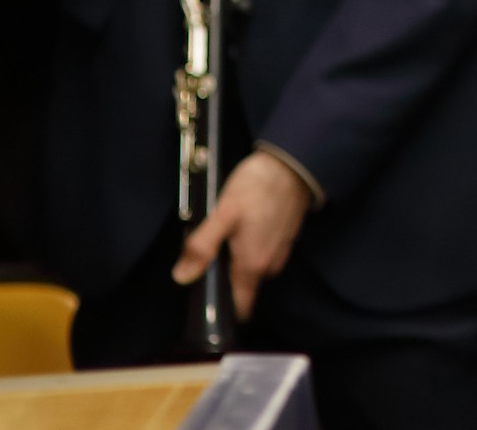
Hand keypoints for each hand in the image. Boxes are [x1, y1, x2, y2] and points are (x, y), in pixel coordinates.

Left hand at [172, 151, 310, 320]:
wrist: (293, 164)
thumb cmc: (257, 188)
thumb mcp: (223, 213)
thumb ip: (202, 246)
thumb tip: (182, 277)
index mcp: (252, 266)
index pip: (239, 309)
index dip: (221, 311)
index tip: (205, 301)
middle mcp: (269, 266)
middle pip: (242, 288)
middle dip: (224, 277)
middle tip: (210, 252)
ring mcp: (280, 253)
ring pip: (252, 270)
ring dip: (237, 260)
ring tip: (227, 234)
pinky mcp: (285, 239)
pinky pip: (263, 255)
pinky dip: (251, 247)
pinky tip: (244, 226)